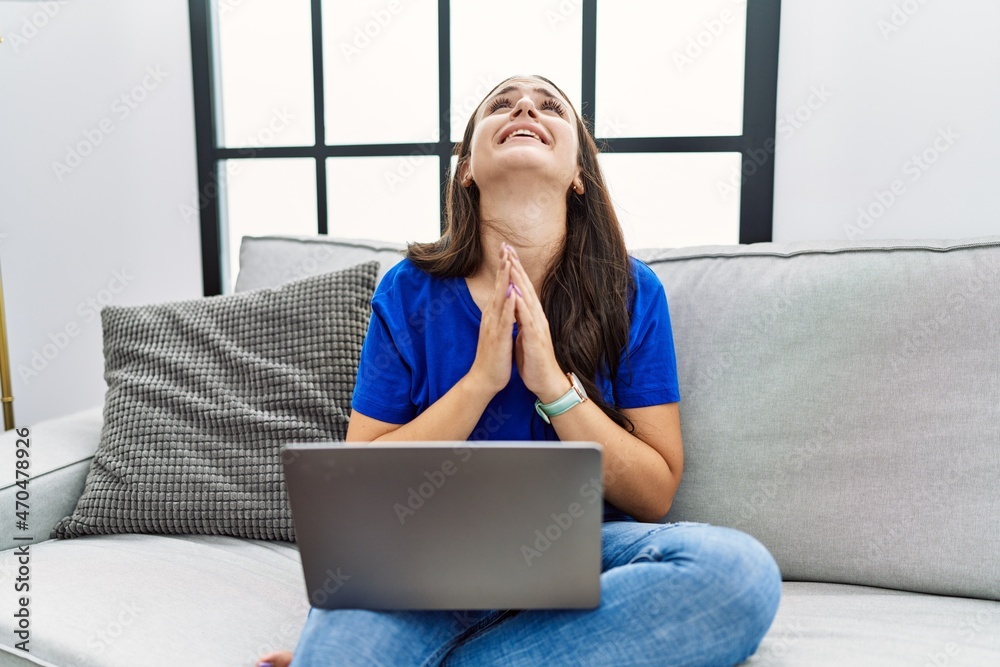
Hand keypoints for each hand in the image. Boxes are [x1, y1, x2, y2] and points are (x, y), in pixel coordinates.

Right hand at [466, 244, 517, 394]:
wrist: (484, 379)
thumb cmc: (493, 356)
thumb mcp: (497, 330)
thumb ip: (500, 315)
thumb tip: (504, 301)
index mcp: (493, 315)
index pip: (499, 287)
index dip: (503, 269)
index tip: (507, 250)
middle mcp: (491, 317)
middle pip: (497, 287)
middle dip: (502, 266)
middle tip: (505, 246)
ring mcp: (493, 327)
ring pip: (499, 299)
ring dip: (504, 281)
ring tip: (508, 263)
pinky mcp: (498, 338)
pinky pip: (504, 320)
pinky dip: (508, 306)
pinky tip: (512, 294)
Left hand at [506, 246, 570, 402]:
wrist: (545, 381)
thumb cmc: (533, 359)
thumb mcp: (524, 334)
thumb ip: (520, 319)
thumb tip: (515, 307)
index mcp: (531, 316)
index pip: (521, 289)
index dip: (513, 271)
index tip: (505, 253)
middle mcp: (536, 317)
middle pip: (525, 287)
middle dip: (516, 267)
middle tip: (507, 247)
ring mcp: (537, 326)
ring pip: (527, 299)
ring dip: (519, 280)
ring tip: (511, 263)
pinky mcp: (536, 338)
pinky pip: (528, 319)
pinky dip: (521, 306)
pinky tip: (516, 294)